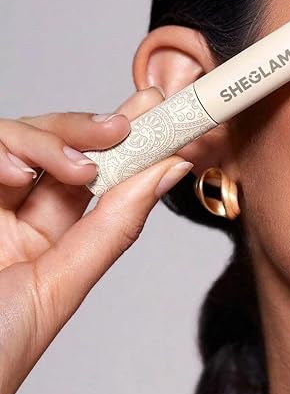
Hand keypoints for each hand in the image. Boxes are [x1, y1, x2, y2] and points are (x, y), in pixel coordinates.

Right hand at [0, 87, 193, 393]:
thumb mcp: (63, 285)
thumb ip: (113, 225)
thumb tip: (169, 171)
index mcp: (49, 241)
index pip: (92, 176)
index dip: (126, 140)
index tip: (157, 108)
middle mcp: (13, 216)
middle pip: (53, 147)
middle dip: (87, 129)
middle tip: (122, 125)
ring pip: (14, 138)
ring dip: (46, 141)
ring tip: (71, 168)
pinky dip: (0, 154)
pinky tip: (13, 176)